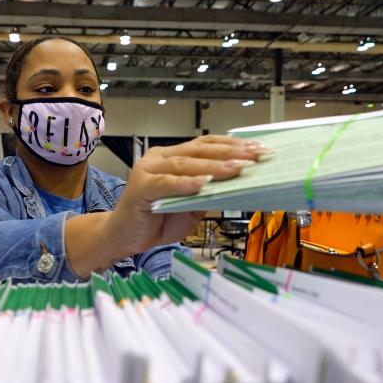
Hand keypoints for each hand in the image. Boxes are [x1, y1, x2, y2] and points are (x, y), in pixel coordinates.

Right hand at [103, 135, 270, 256]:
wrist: (123, 237)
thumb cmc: (156, 221)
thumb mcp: (190, 207)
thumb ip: (208, 195)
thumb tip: (239, 186)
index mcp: (172, 157)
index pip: (207, 145)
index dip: (233, 145)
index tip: (259, 149)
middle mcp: (159, 158)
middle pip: (199, 150)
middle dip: (231, 153)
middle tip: (256, 157)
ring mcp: (148, 170)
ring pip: (185, 164)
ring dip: (214, 167)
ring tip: (237, 169)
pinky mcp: (139, 188)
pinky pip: (166, 184)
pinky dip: (186, 183)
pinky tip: (204, 184)